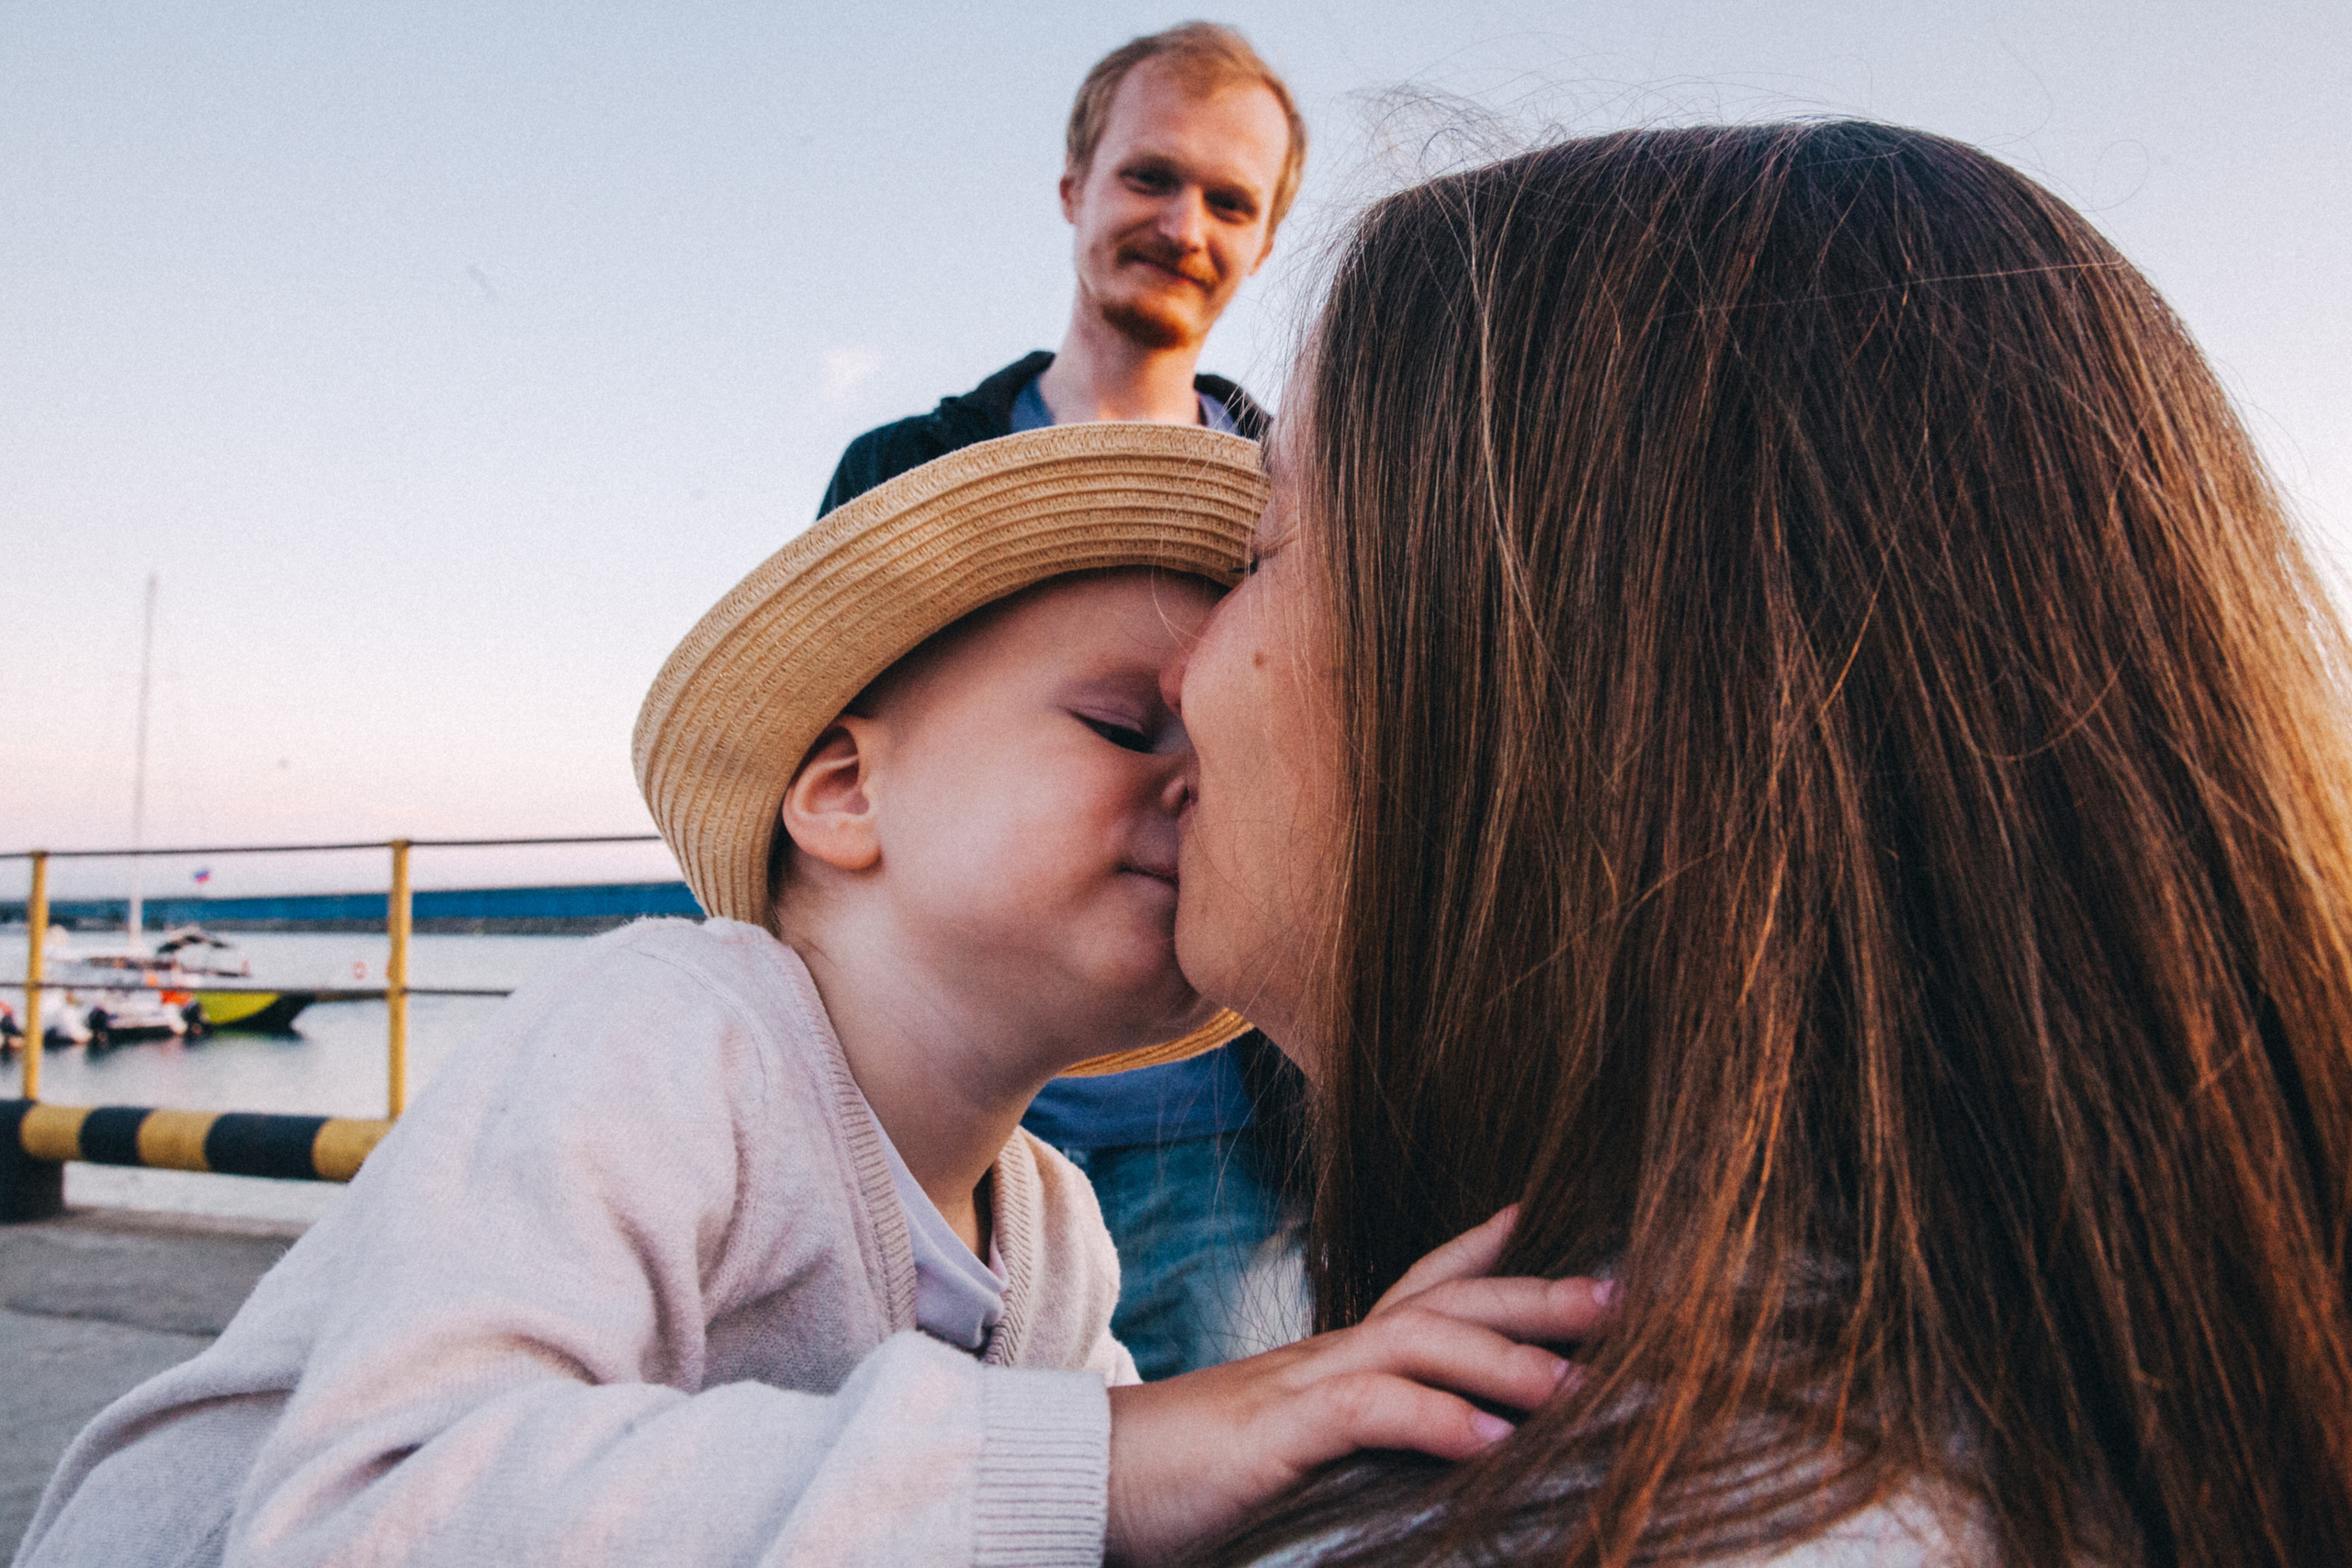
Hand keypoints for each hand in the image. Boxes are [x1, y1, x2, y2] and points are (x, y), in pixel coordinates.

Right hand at [1103, 1207, 1616, 1564]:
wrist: (1081, 1479)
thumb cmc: (1183, 1481)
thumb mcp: (1285, 1455)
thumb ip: (1352, 1447)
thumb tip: (1437, 1459)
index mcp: (1326, 1363)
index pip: (1415, 1286)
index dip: (1480, 1250)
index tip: (1537, 1217)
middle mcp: (1321, 1356)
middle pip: (1442, 1301)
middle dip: (1532, 1294)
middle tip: (1618, 1295)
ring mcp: (1297, 1385)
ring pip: (1417, 1341)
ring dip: (1504, 1356)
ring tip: (1575, 1381)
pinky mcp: (1272, 1432)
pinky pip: (1367, 1410)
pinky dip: (1435, 1420)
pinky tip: (1490, 1444)